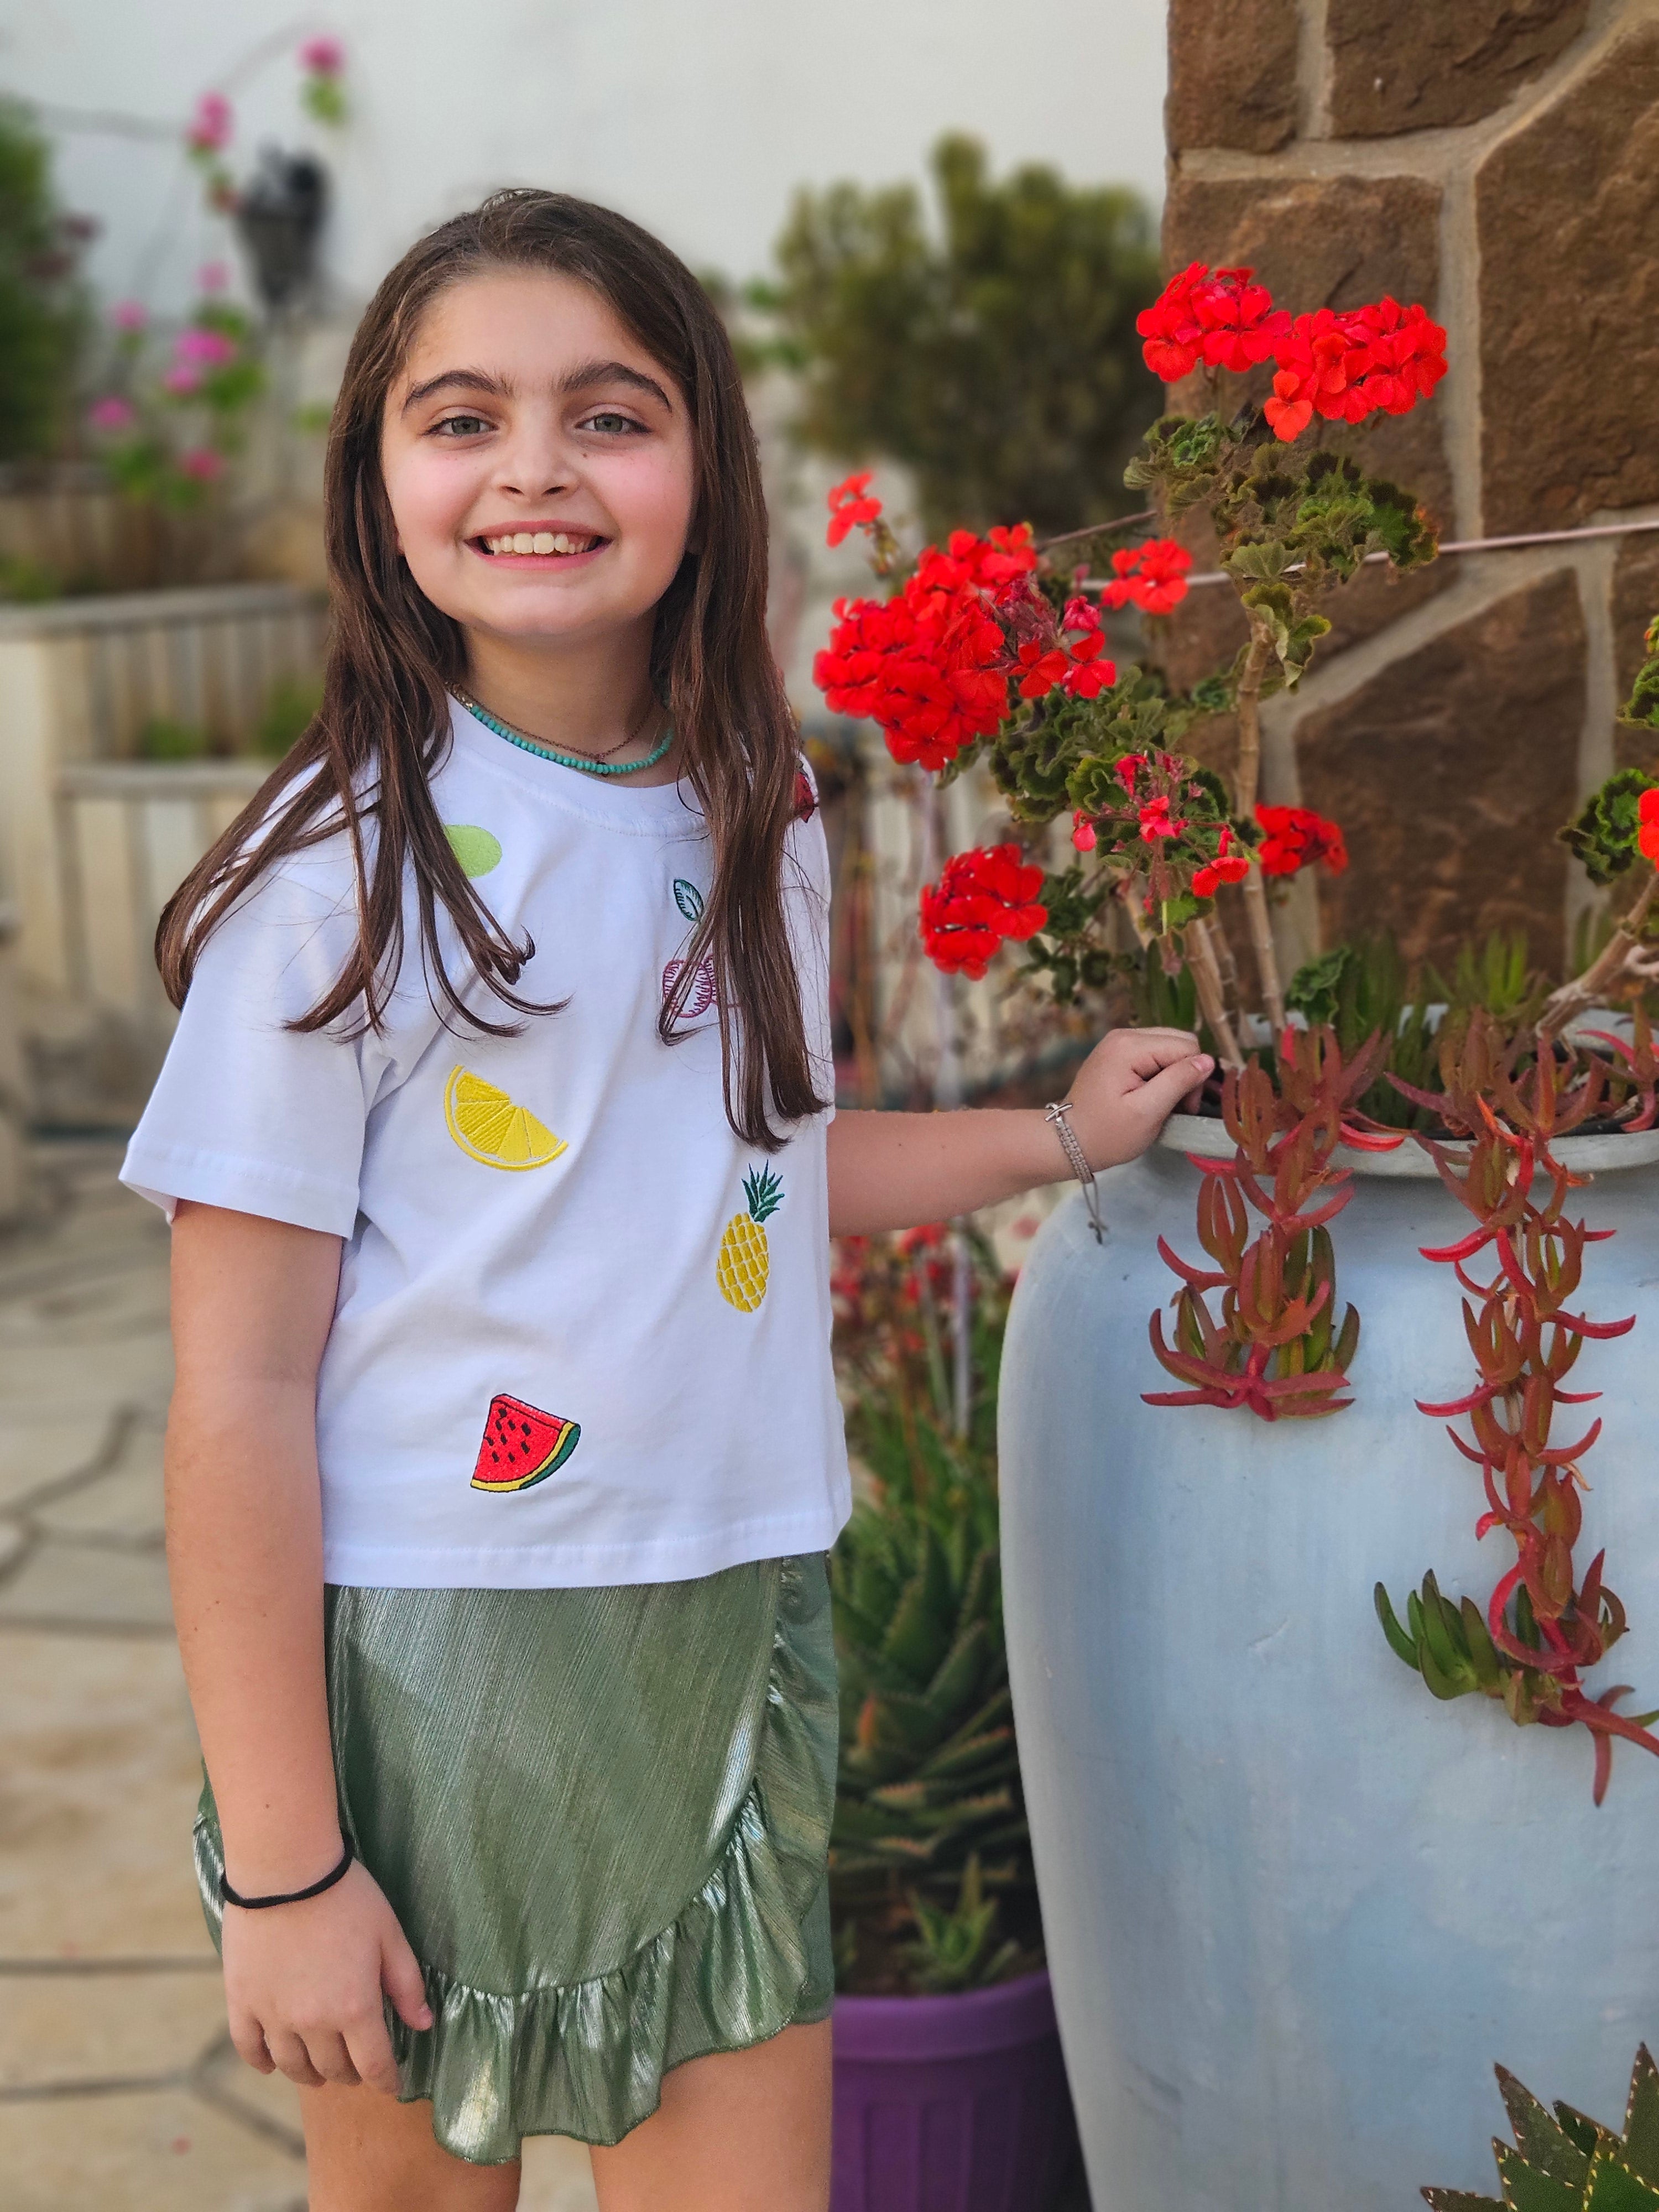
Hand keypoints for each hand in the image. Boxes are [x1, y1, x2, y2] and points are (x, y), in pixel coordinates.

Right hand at [222, 1858, 432, 2090]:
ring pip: (292, 2066)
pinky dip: (262, 2062)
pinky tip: (273, 2062)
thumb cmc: (346, 1896)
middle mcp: (312, 2023)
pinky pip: (250, 2049)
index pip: (373, 2065)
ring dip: (310, 2073)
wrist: (285, 1870)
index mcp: (354, 2008)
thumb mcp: (389, 1935)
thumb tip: (423, 2025)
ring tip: (320, 2069)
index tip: (391, 2085)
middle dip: (350, 2072)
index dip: (386, 2081)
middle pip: (334, 2069)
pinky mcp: (241, 2002)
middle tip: (357, 2065)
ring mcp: (273, 2016)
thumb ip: (406, 1984)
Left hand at [1063, 1026, 1212, 1172]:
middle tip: (1177, 1106)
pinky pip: (1154, 1054)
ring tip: (1164, 1103)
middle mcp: (1124, 1034)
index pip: (1185, 1046)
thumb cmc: (1108, 1134)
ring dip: (1175, 1074)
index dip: (1194, 1076)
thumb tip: (1208, 1060)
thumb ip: (1178, 1082)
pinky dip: (1161, 1073)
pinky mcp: (1117, 1052)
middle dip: (1186, 1072)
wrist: (1067, 1142)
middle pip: (1179, 1041)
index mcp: (1130, 1045)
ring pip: (1169, 1047)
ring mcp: (1118, 1042)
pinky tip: (1152, 1094)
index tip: (1185, 1108)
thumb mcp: (1147, 1112)